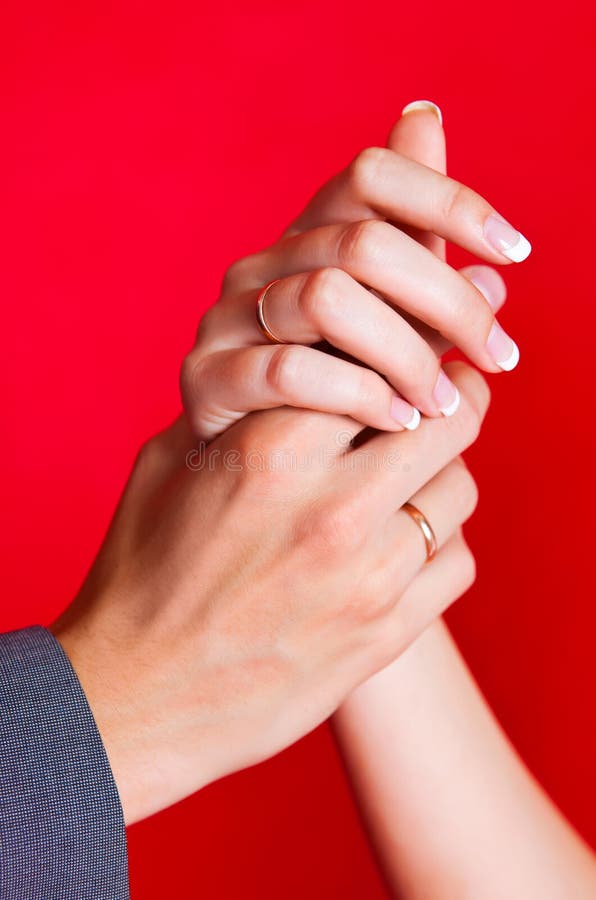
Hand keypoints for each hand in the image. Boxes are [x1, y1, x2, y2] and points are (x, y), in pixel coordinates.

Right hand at [50, 360, 487, 823]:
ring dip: (440, 474)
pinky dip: (442, 542)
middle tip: (439, 399)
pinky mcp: (385, 635)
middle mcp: (330, 510)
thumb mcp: (171, 467)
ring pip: (459, 490)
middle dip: (448, 401)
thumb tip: (307, 365)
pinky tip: (405, 541)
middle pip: (446, 422)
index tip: (399, 364)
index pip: (380, 368)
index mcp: (270, 453)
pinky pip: (457, 561)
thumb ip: (241, 408)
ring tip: (409, 478)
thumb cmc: (143, 574)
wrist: (139, 696)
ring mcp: (367, 579)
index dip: (395, 360)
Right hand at [181, 101, 522, 441]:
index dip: (449, 201)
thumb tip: (492, 249)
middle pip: (366, 243)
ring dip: (406, 354)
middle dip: (449, 299)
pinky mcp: (208, 375)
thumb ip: (419, 275)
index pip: (373, 175)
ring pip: (327, 299)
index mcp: (305, 236)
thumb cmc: (322, 384)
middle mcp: (263, 262)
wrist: (238, 450)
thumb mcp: (380, 325)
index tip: (516, 254)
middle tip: (498, 355)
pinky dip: (359, 395)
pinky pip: (289, 369)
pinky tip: (398, 420)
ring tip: (442, 401)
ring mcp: (229, 316)